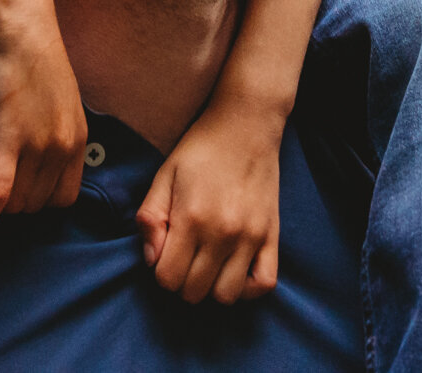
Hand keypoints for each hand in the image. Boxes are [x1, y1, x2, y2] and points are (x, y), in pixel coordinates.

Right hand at [0, 6, 87, 239]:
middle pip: (35, 205)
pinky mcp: (9, 138)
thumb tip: (36, 162)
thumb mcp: (60, 100)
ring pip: (15, 204)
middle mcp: (63, 148)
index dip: (37, 202)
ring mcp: (38, 145)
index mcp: (77, 140)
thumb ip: (55, 133)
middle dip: (12, 203)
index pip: (61, 200)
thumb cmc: (34, 57)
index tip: (16, 194)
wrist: (22, 24)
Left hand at [136, 100, 285, 303]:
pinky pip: (264, 284)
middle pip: (195, 292)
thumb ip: (150, 217)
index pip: (168, 278)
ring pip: (227, 296)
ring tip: (207, 264)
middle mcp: (222, 233)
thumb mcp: (164, 175)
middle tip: (184, 258)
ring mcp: (251, 237)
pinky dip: (247, 288)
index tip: (165, 253)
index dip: (161, 271)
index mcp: (191, 218)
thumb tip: (151, 259)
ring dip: (211, 287)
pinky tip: (234, 270)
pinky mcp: (272, 236)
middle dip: (182, 281)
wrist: (246, 124)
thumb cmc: (201, 148)